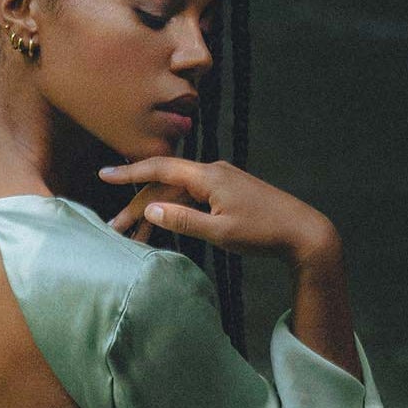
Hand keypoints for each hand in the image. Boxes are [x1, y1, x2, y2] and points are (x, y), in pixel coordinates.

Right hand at [98, 156, 338, 265]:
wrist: (302, 232)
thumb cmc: (262, 232)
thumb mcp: (219, 232)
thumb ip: (183, 220)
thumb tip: (151, 210)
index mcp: (208, 177)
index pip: (160, 170)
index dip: (130, 173)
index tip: (104, 175)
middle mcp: (212, 173)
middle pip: (165, 185)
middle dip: (138, 205)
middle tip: (115, 228)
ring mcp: (220, 182)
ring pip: (178, 195)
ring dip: (156, 214)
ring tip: (135, 238)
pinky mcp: (227, 194)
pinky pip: (193, 199)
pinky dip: (175, 213)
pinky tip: (164, 228)